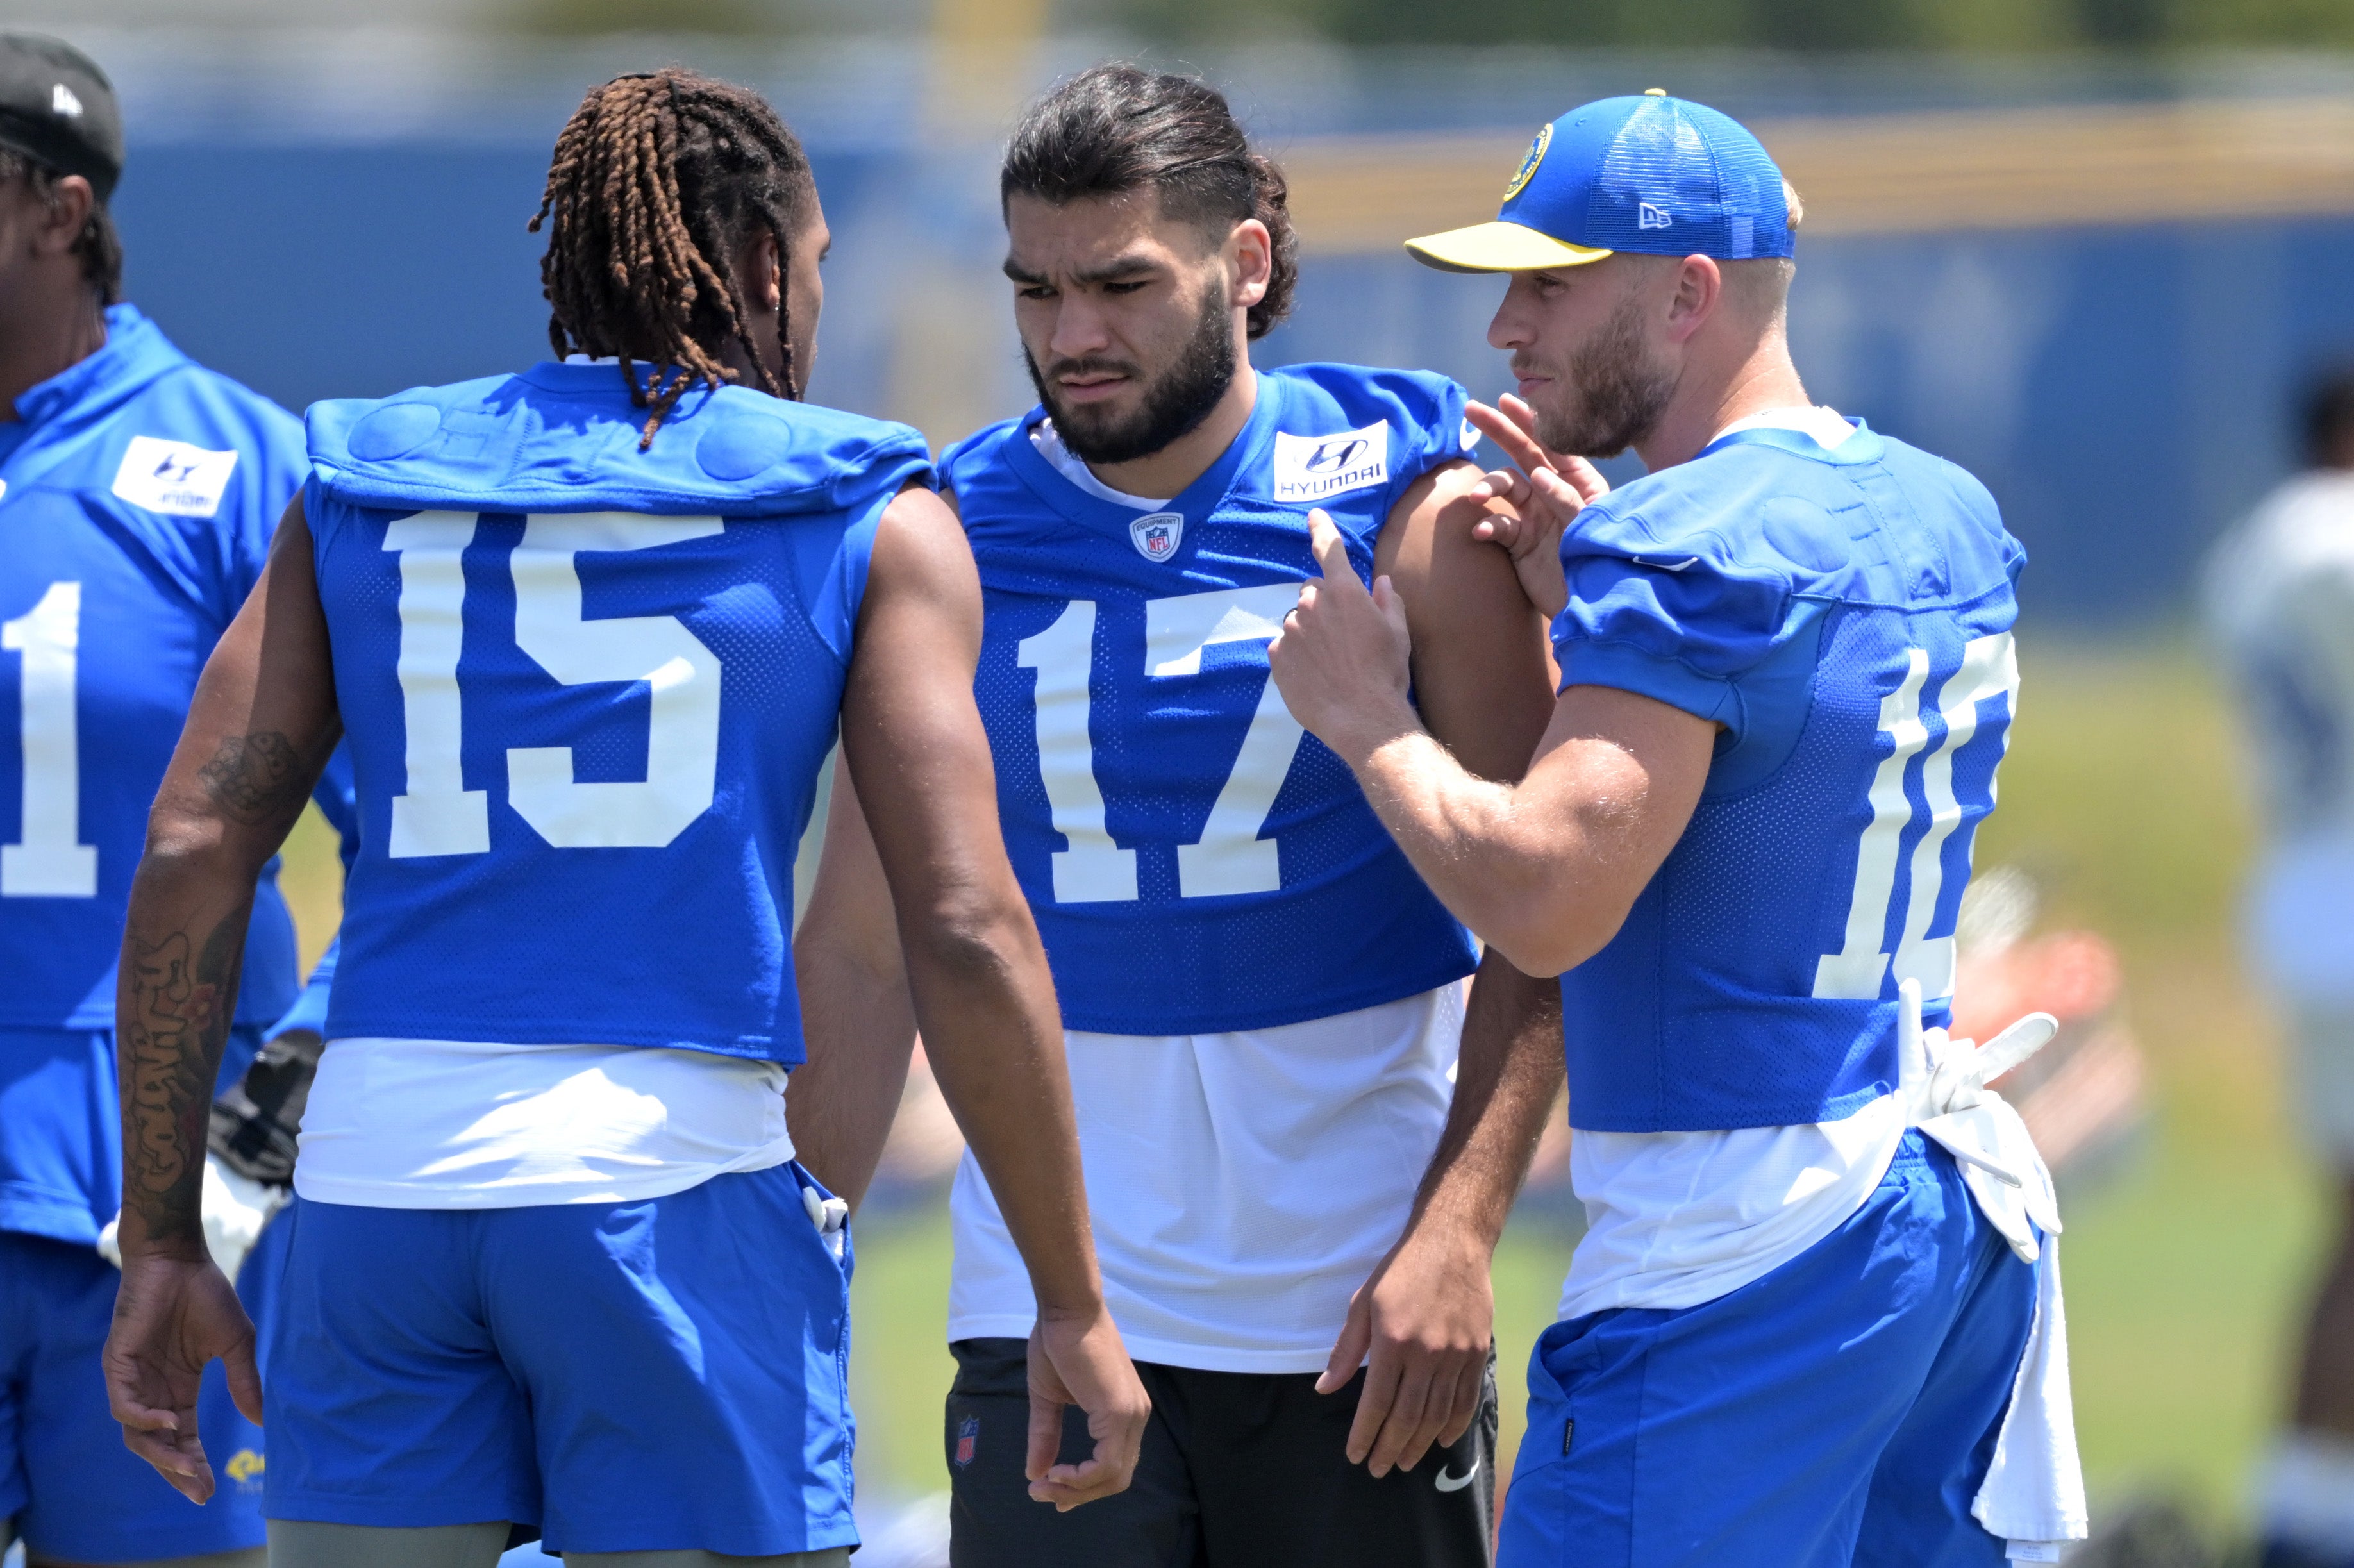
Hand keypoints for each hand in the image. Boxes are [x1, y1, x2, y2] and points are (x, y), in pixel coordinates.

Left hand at [104, 1251, 262, 1502]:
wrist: (178, 1259)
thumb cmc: (206, 1294)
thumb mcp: (236, 1343)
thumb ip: (245, 1381)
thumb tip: (262, 1421)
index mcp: (178, 1387)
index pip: (184, 1437)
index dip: (196, 1463)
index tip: (212, 1489)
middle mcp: (153, 1390)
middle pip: (158, 1446)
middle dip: (177, 1471)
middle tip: (198, 1491)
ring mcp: (133, 1380)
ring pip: (137, 1435)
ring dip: (160, 1454)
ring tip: (186, 1465)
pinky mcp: (118, 1365)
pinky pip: (123, 1407)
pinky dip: (143, 1421)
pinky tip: (170, 1423)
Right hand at [1025, 1304, 1150, 1511]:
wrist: (1066, 1309)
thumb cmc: (1058, 1343)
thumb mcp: (1049, 1398)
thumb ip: (1047, 1435)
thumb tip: (1034, 1473)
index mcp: (1125, 1412)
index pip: (1115, 1465)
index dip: (1085, 1487)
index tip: (1051, 1490)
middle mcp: (1136, 1416)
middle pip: (1118, 1478)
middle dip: (1079, 1494)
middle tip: (1043, 1494)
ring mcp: (1131, 1414)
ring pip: (1114, 1476)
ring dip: (1076, 1489)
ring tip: (1044, 1485)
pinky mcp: (1119, 1411)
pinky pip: (1106, 1463)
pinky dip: (1081, 1477)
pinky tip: (1056, 1472)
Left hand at [1268, 510, 1421, 768]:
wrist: (1362, 718)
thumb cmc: (1386, 675)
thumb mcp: (1398, 634)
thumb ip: (1388, 602)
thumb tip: (1380, 584)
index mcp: (1345, 592)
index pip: (1330, 550)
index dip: (1322, 530)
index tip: (1314, 516)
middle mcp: (1313, 604)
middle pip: (1312, 591)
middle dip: (1325, 604)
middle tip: (1343, 634)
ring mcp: (1291, 630)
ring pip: (1297, 620)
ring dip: (1310, 631)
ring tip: (1331, 661)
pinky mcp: (1276, 655)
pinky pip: (1283, 646)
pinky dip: (1296, 654)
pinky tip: (1315, 674)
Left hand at [1317, 1221, 1493, 1477]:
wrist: (1453, 1243)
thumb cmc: (1401, 1271)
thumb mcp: (1363, 1303)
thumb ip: (1346, 1350)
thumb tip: (1325, 1388)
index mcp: (1393, 1341)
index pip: (1376, 1402)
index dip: (1365, 1434)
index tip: (1355, 1455)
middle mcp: (1427, 1354)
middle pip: (1408, 1416)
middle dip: (1390, 1447)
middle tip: (1379, 1469)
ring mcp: (1456, 1355)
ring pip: (1438, 1414)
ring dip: (1419, 1444)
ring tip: (1404, 1462)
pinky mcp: (1477, 1353)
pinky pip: (1466, 1400)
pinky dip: (1453, 1425)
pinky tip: (1440, 1441)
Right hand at [1463, 395, 1609, 617]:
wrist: (1592, 609)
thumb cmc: (1603, 564)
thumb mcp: (1590, 527)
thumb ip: (1566, 499)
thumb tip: (1538, 474)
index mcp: (1579, 483)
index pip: (1554, 444)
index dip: (1530, 422)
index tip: (1505, 401)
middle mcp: (1554, 494)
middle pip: (1524, 455)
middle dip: (1499, 432)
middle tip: (1471, 410)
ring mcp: (1535, 518)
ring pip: (1504, 489)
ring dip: (1488, 488)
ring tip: (1476, 497)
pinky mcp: (1520, 543)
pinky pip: (1497, 526)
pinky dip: (1487, 527)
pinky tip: (1482, 534)